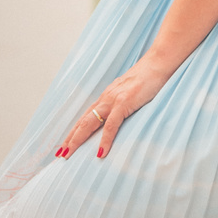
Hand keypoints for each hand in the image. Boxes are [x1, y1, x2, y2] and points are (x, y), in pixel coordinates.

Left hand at [55, 53, 172, 160]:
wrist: (157, 63)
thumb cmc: (147, 78)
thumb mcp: (131, 93)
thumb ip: (123, 104)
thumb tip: (121, 116)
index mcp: (106, 97)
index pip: (86, 117)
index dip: (74, 131)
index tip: (66, 144)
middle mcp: (105, 99)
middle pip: (82, 121)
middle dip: (70, 138)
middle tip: (59, 154)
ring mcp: (113, 100)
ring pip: (90, 123)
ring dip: (78, 139)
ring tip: (69, 154)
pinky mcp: (124, 102)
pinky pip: (111, 125)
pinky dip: (105, 140)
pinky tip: (101, 152)